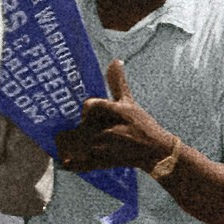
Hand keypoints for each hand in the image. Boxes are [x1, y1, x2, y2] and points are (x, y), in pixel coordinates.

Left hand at [52, 62, 186, 181]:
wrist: (154, 152)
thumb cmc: (142, 125)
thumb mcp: (129, 102)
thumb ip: (118, 83)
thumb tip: (115, 61)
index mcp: (113, 113)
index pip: (89, 106)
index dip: (88, 111)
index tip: (91, 115)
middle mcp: (104, 130)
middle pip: (77, 125)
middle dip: (79, 128)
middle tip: (83, 130)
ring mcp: (100, 148)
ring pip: (71, 143)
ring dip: (70, 143)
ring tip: (76, 143)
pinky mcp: (98, 162)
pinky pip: (72, 162)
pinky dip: (69, 161)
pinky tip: (70, 158)